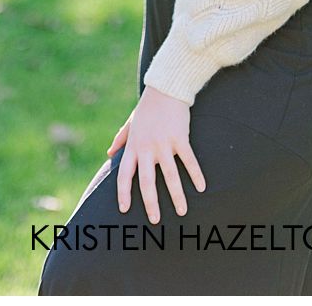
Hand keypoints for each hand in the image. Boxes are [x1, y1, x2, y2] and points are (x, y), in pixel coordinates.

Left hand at [108, 86, 204, 223]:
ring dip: (177, 196)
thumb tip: (109, 153)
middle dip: (151, 203)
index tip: (124, 209)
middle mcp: (146, 148)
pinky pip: (189, 161)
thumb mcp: (130, 124)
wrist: (164, 90)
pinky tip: (202, 188)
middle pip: (147, 181)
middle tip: (156, 221)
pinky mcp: (180, 138)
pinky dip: (195, 175)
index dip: (123, 192)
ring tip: (182, 211)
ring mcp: (163, 144)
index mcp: (133, 146)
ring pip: (170, 176)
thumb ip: (120, 139)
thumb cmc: (147, 109)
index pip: (124, 174)